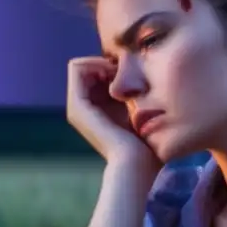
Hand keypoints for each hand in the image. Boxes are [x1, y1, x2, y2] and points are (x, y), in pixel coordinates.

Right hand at [66, 57, 159, 172]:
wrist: (137, 165)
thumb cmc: (148, 145)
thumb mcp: (145, 116)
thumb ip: (142, 100)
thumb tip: (150, 79)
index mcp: (98, 109)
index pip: (96, 73)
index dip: (113, 65)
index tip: (132, 74)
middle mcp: (83, 107)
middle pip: (88, 67)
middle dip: (107, 62)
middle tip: (127, 71)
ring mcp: (77, 106)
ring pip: (80, 65)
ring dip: (101, 61)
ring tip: (120, 72)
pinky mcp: (77, 106)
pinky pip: (76, 69)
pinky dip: (95, 63)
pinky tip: (114, 73)